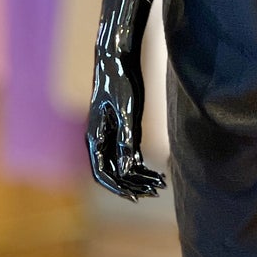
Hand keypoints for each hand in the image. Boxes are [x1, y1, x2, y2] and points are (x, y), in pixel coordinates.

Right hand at [87, 44, 165, 200]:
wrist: (118, 58)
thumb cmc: (120, 82)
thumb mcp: (126, 113)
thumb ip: (125, 141)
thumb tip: (124, 169)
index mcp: (95, 137)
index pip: (101, 172)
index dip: (118, 188)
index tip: (135, 198)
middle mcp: (101, 140)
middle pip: (115, 172)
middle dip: (134, 185)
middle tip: (156, 193)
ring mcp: (112, 135)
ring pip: (124, 166)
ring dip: (141, 177)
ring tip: (161, 185)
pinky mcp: (123, 129)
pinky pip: (130, 155)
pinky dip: (143, 166)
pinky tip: (159, 173)